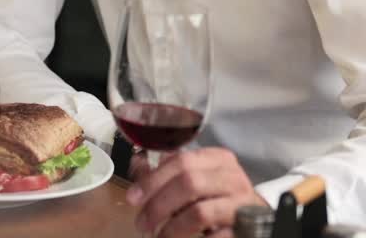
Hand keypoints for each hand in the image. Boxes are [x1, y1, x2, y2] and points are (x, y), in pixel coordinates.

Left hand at [126, 147, 266, 236]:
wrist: (255, 219)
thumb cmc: (219, 197)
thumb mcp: (195, 180)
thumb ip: (167, 173)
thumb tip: (137, 165)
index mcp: (217, 159)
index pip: (180, 161)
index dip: (152, 180)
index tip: (133, 198)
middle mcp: (232, 177)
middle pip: (188, 184)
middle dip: (158, 205)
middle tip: (142, 223)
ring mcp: (242, 203)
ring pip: (199, 212)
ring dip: (172, 228)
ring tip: (159, 236)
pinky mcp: (247, 227)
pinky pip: (216, 236)